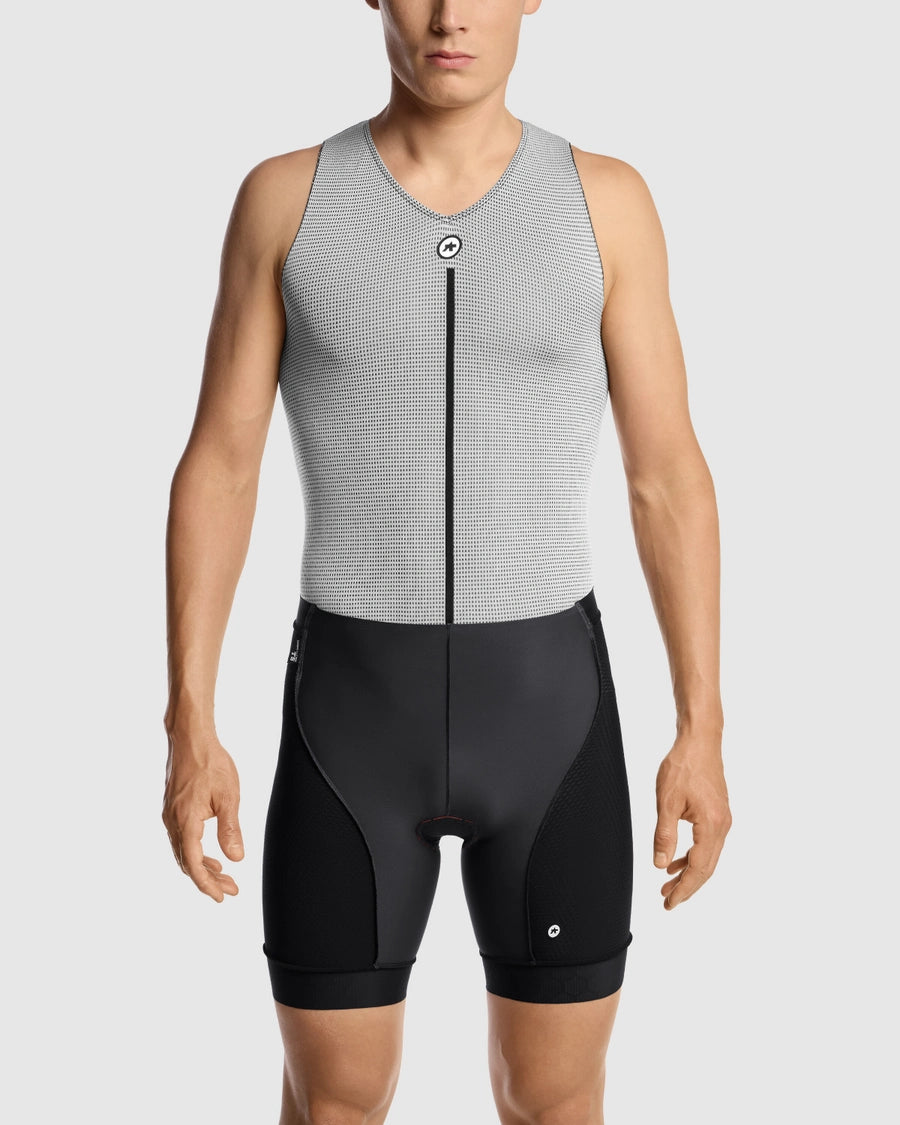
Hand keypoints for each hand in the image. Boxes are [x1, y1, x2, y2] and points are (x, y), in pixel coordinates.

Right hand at [161, 727, 243, 901]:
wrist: (191, 739)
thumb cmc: (211, 763)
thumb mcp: (228, 796)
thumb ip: (230, 830)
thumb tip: (236, 859)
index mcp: (186, 821)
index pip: (194, 864)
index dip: (207, 885)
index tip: (221, 897)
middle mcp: (172, 822)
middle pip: (187, 862)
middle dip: (208, 880)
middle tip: (230, 890)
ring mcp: (170, 816)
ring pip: (183, 852)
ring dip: (202, 867)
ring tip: (224, 876)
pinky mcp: (172, 809)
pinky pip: (181, 839)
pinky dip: (195, 852)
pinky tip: (210, 854)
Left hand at [653, 733, 731, 908]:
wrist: (700, 741)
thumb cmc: (683, 765)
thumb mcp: (666, 801)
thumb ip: (664, 835)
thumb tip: (660, 864)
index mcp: (712, 825)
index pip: (699, 868)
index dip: (684, 889)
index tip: (670, 903)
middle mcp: (723, 826)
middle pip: (707, 868)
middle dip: (687, 886)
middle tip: (667, 901)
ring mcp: (722, 819)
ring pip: (708, 857)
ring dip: (688, 872)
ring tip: (667, 884)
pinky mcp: (718, 813)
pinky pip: (707, 843)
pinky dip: (692, 855)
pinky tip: (676, 860)